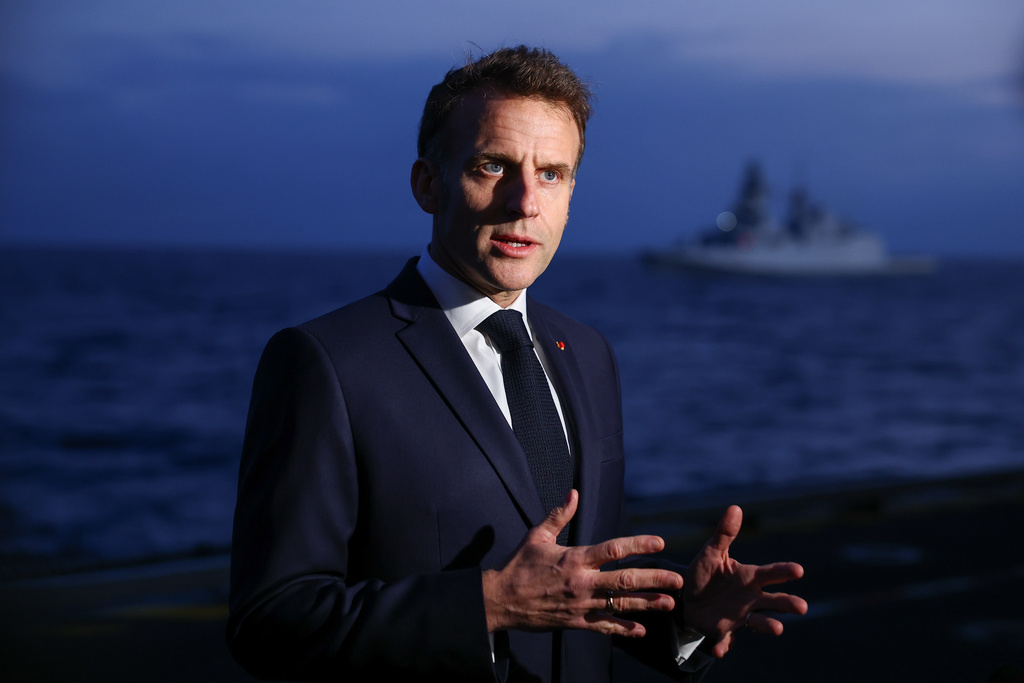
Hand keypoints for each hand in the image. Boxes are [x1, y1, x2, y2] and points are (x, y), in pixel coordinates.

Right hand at [482, 489, 682, 637]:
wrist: (500, 600)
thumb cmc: (519, 565)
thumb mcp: (536, 536)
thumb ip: (558, 516)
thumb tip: (573, 493)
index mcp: (574, 559)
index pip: (613, 549)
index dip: (638, 544)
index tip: (659, 542)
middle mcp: (581, 582)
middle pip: (625, 580)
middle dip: (654, 579)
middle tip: (677, 580)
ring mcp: (580, 604)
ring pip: (620, 605)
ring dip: (647, 604)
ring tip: (668, 603)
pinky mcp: (575, 622)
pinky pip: (604, 627)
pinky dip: (623, 629)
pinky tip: (641, 631)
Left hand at [682, 505, 806, 656]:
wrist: (686, 599)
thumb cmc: (705, 574)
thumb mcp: (711, 553)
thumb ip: (724, 534)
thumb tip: (735, 507)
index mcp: (749, 577)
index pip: (770, 573)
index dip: (784, 570)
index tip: (799, 569)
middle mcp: (750, 598)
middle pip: (773, 601)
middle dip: (788, 603)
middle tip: (802, 606)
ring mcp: (740, 617)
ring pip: (759, 622)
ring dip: (769, 626)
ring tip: (778, 629)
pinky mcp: (724, 632)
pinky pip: (726, 640)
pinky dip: (725, 645)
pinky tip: (721, 649)